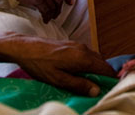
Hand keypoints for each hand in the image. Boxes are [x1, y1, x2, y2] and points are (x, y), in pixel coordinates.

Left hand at [0, 33, 114, 96]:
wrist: (24, 47)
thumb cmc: (40, 64)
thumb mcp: (58, 79)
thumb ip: (79, 84)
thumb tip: (96, 91)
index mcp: (83, 58)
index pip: (106, 68)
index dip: (111, 79)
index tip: (110, 89)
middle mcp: (84, 49)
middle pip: (102, 63)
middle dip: (104, 75)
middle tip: (100, 89)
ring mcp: (78, 45)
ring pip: (95, 58)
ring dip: (96, 69)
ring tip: (90, 82)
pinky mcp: (71, 44)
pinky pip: (87, 54)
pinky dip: (89, 64)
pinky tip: (80, 72)